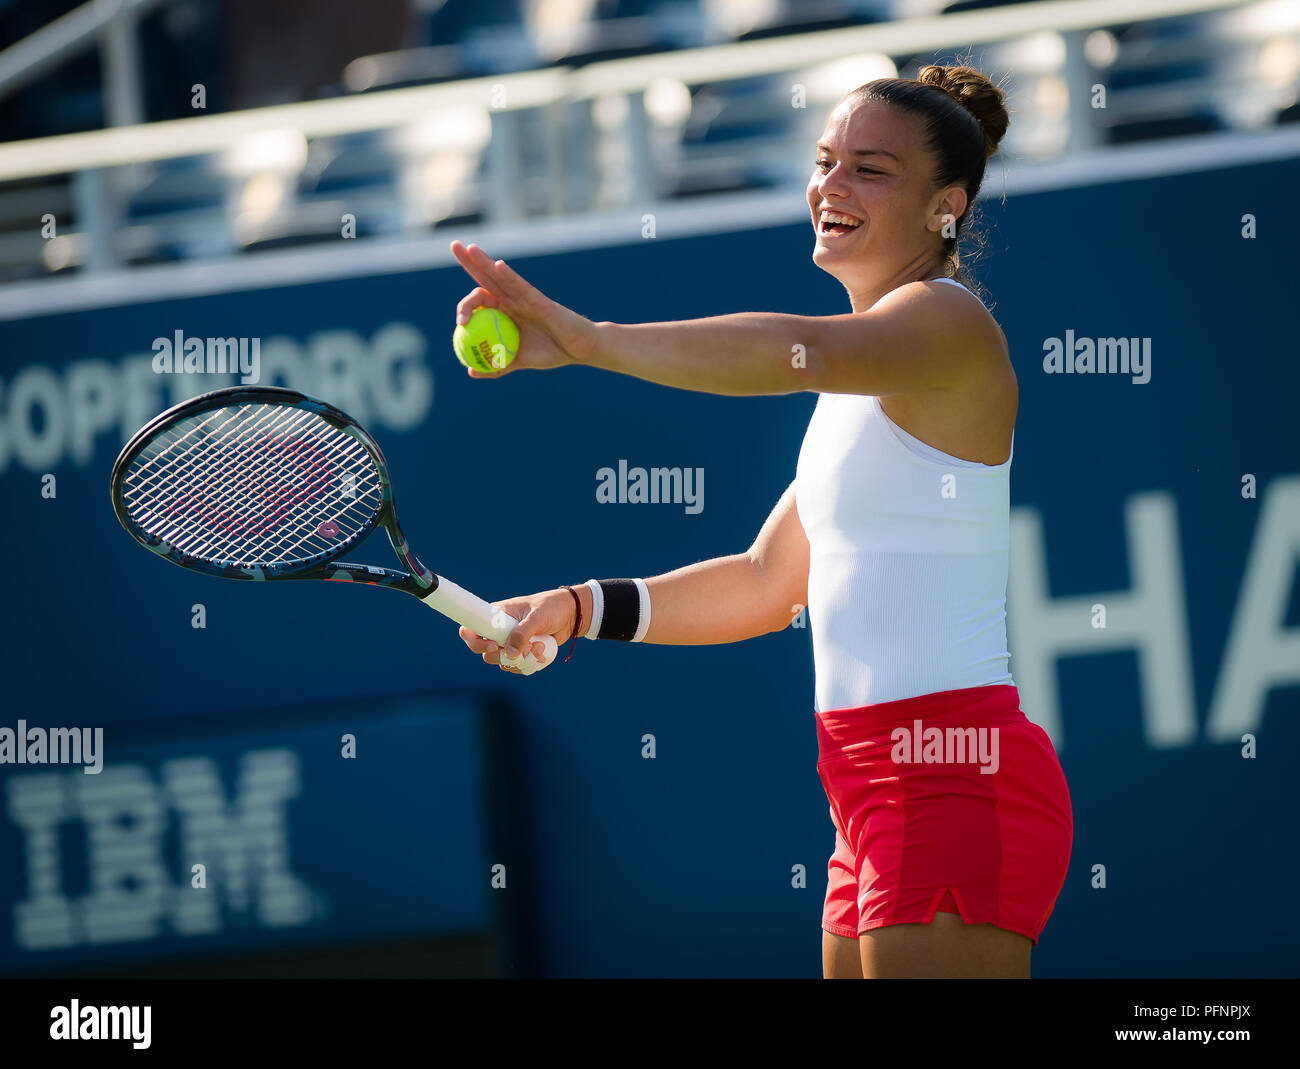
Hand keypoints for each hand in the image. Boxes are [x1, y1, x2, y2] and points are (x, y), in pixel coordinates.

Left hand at [451, 241, 598, 378]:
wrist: (578, 350)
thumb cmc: (551, 352)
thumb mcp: (518, 362)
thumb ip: (496, 366)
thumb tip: (471, 372)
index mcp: (504, 312)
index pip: (479, 299)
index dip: (465, 305)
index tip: (460, 323)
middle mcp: (512, 300)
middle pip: (486, 277)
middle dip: (469, 260)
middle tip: (454, 245)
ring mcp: (524, 297)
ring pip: (501, 277)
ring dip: (485, 261)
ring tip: (469, 248)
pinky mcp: (538, 299)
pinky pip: (521, 287)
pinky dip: (509, 276)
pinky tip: (498, 265)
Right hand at [458, 588, 577, 672]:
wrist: (570, 615)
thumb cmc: (551, 608)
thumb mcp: (537, 617)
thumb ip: (522, 633)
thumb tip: (510, 655)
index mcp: (496, 615)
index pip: (470, 629)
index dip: (475, 642)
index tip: (494, 645)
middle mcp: (499, 631)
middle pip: (486, 653)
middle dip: (504, 656)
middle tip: (524, 649)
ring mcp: (510, 643)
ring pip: (503, 663)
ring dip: (522, 661)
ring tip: (540, 647)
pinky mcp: (522, 653)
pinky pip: (517, 667)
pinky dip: (529, 665)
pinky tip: (542, 653)